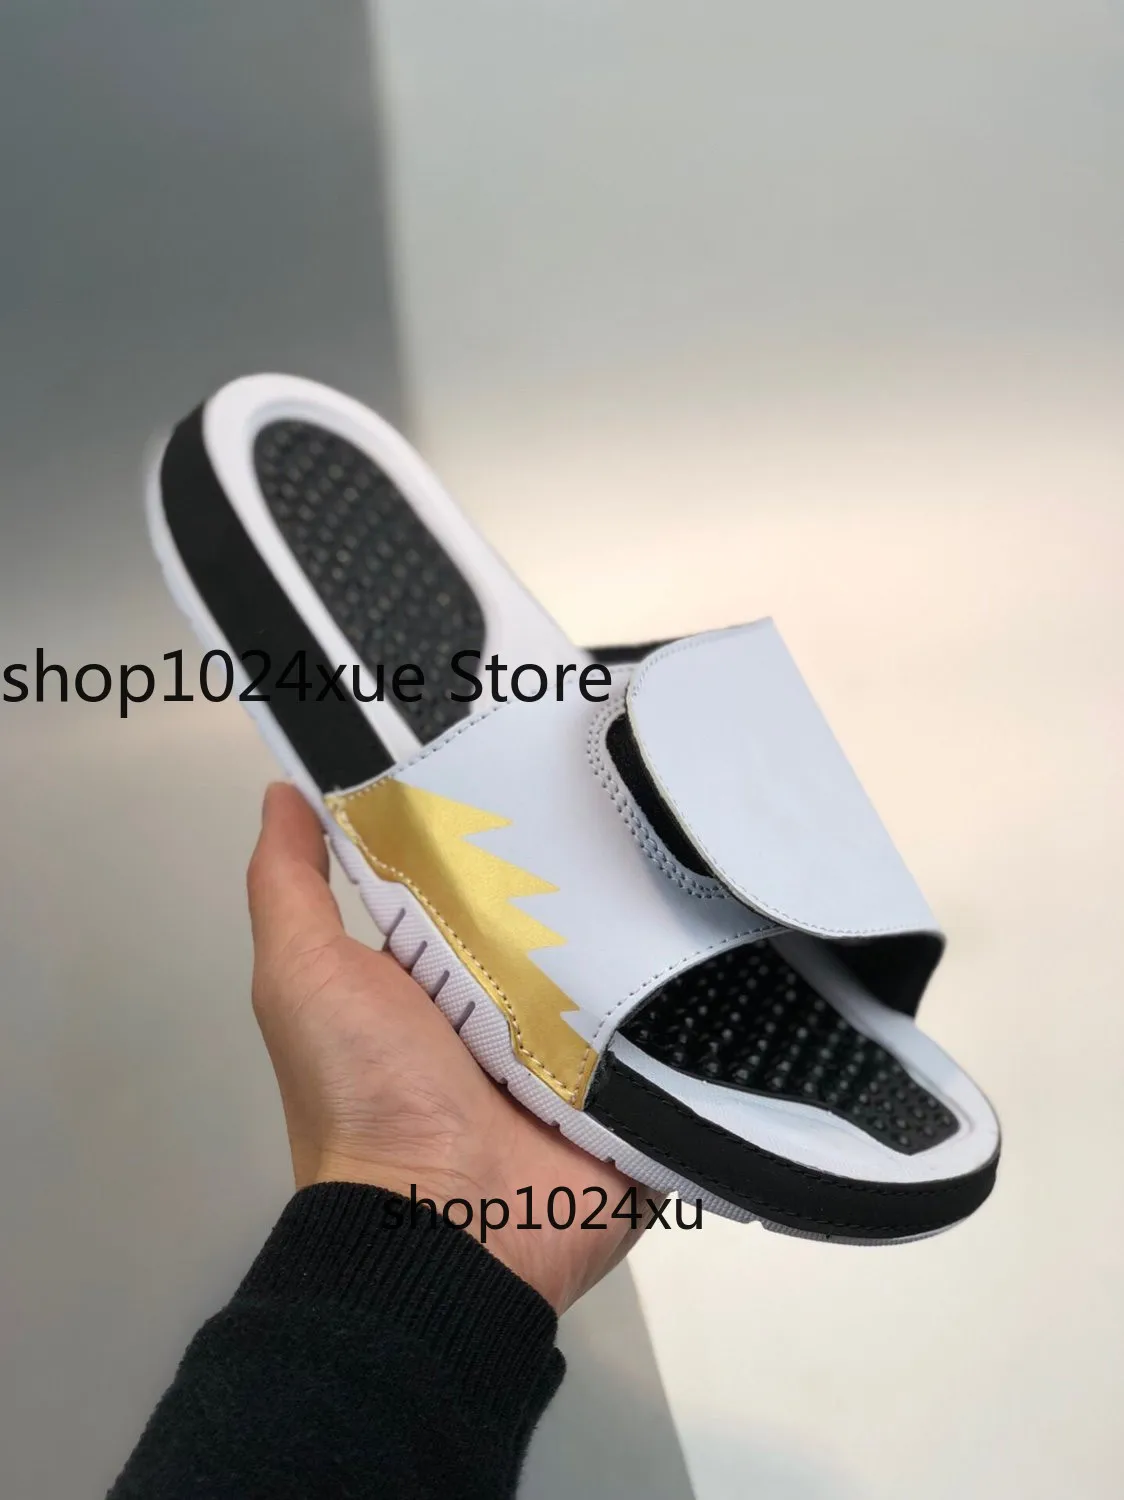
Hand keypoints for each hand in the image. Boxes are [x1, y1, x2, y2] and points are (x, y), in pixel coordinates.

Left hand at [247, 782, 648, 1312]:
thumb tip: (284, 796)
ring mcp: (577, 1049)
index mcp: (437, 975)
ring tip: (697, 843)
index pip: (477, 874)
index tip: (534, 756)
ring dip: (652, 916)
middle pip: (559, 911)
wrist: (448, 1232)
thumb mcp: (304, 976)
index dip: (496, 821)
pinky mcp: (636, 1088)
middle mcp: (508, 1006)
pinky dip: (692, 989)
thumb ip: (289, 887)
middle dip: (591, 859)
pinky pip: (674, 1022)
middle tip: (640, 791)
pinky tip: (727, 926)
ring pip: (623, 958)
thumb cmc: (367, 1095)